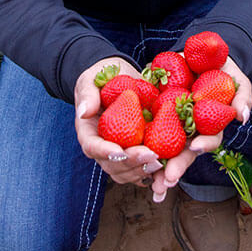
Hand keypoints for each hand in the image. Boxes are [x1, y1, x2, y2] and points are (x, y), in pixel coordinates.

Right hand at [74, 57, 163, 186]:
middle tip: (150, 155)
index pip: (92, 147)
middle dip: (131, 163)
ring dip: (143, 171)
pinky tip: (167, 169)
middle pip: (112, 165)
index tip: (120, 151)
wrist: (120, 79)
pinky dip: (154, 172)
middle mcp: (103, 148)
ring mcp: (120, 153)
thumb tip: (84, 112)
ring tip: (161, 163)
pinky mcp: (136, 153)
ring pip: (127, 172)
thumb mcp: (91, 80)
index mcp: (89, 132)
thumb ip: (87, 94)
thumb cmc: (102, 77)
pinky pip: (142, 169)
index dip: (105, 152)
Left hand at [148, 56, 251, 201]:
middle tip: (166, 180)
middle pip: (183, 152)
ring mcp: (173, 122)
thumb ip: (242, 96)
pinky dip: (138, 144)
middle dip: (176, 167)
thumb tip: (242, 117)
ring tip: (149, 181)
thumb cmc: (224, 68)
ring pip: (164, 148)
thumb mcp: (237, 79)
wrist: (200, 52)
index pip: (209, 139)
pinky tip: (126, 156)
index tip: (196, 147)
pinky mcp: (156, 112)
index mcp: (210, 125)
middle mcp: (191, 129)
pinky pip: (145, 128)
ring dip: (156, 167)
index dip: (204, 145)